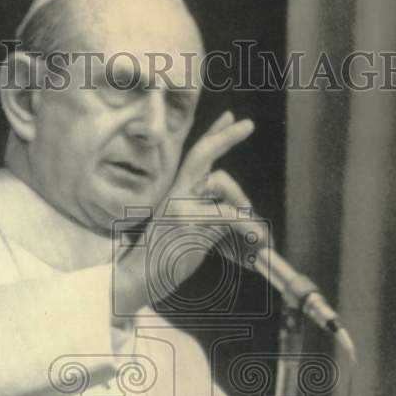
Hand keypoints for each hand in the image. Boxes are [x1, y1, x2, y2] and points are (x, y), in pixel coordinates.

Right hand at [112, 111, 254, 316]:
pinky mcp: (190, 223)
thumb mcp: (184, 230)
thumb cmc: (162, 259)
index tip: (231, 117)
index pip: (195, 158)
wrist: (139, 278)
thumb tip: (238, 207)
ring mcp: (181, 207)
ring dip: (244, 206)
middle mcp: (175, 195)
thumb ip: (206, 213)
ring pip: (222, 186)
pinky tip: (256, 237)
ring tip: (255, 231)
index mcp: (174, 195)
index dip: (213, 135)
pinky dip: (248, 225)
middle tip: (248, 124)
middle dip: (227, 137)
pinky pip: (230, 215)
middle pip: (204, 156)